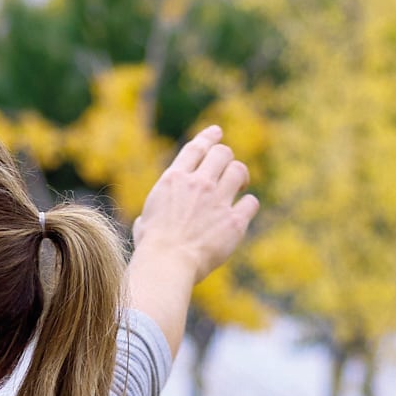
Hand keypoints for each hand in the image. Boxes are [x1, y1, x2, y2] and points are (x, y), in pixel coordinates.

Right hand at [130, 125, 256, 285]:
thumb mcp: (144, 221)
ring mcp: (217, 201)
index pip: (196, 148)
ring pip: (239, 170)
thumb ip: (151, 214)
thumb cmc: (152, 247)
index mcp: (174, 180)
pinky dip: (248, 205)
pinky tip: (242, 212)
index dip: (209, 137)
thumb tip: (145, 223)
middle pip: (222, 153)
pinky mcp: (234, 221)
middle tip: (228, 172)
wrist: (168, 263)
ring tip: (239, 187)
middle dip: (226, 158)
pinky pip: (251, 202)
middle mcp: (198, 184)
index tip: (217, 132)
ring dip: (240, 177)